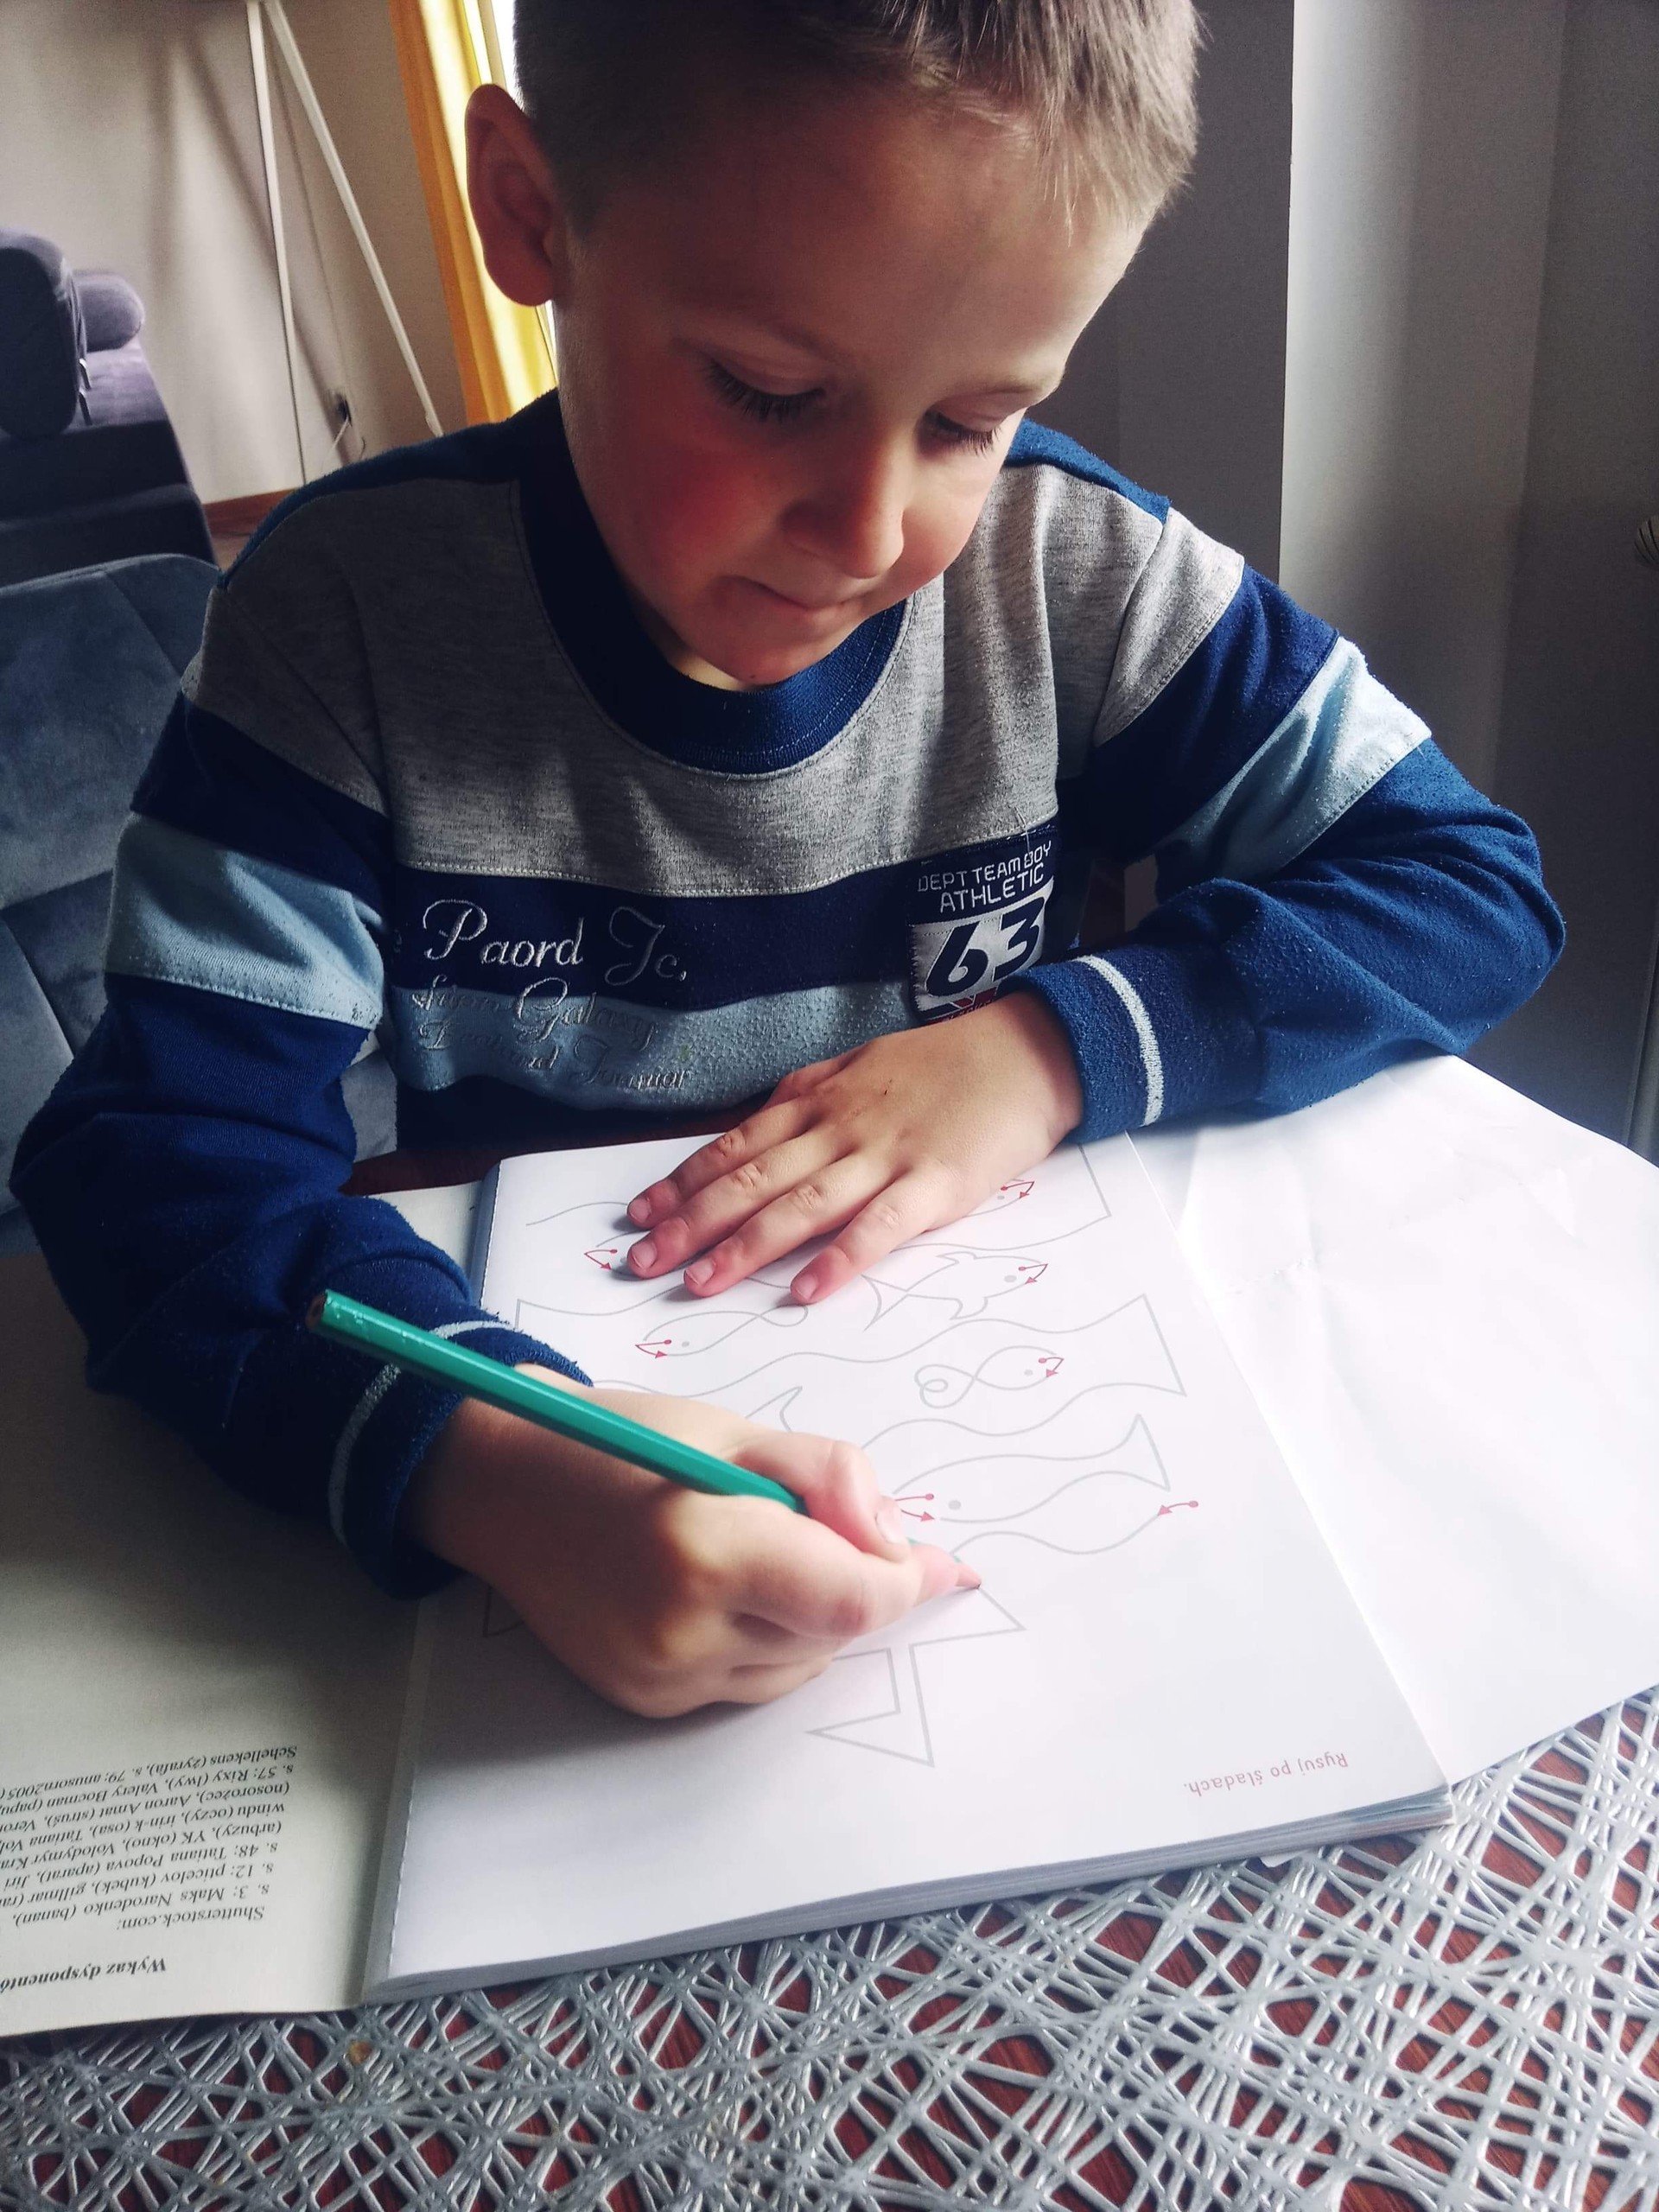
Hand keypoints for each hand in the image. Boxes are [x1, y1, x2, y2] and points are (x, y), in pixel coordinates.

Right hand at [403, 1372, 976, 1717]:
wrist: (506, 1487)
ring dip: (807, 1617)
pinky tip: (717, 1588)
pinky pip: (747, 1682)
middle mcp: (684, 1629)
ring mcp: (661, 1676)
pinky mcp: (647, 1700)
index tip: (940, 1561)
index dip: (910, 1581)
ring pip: (798, 1666)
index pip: (857, 1600)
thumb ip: (831, 1477)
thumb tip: (898, 1542)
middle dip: (851, 1584)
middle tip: (815, 1525)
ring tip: (752, 1550)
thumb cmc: (624, 1442)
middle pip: (834, 1635)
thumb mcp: (736, 1430)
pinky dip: (760, 1640)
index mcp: (710, 1548)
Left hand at [624, 990, 1081, 1302]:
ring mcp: (886, 1156)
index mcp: (819, 1103)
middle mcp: (840, 1129)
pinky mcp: (935, 1185)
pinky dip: (841, 1258)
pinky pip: (880, 1226)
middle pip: (752, 1180)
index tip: (639, 1216)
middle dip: (691, 1223)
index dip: (684, 1183)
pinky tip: (806, 1291)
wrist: (1027, 1050)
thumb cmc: (945, 1064)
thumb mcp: (862, 1064)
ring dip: (745, 1247)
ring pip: (801, 1204)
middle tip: (642, 1263)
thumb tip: (758, 1119)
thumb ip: (809, 1094)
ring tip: (699, 1283)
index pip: (735, 1146)